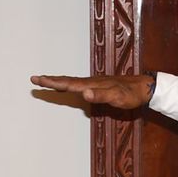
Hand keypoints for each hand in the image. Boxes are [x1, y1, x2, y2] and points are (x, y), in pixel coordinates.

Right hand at [30, 73, 154, 108]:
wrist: (143, 88)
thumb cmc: (130, 94)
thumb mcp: (117, 97)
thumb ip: (100, 95)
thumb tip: (84, 93)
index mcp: (91, 84)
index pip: (68, 83)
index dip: (52, 82)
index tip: (38, 79)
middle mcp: (90, 82)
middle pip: (66, 81)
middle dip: (50, 80)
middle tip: (34, 79)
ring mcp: (94, 83)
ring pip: (71, 82)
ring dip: (58, 82)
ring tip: (45, 82)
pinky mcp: (98, 86)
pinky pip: (79, 85)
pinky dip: (69, 85)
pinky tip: (68, 87)